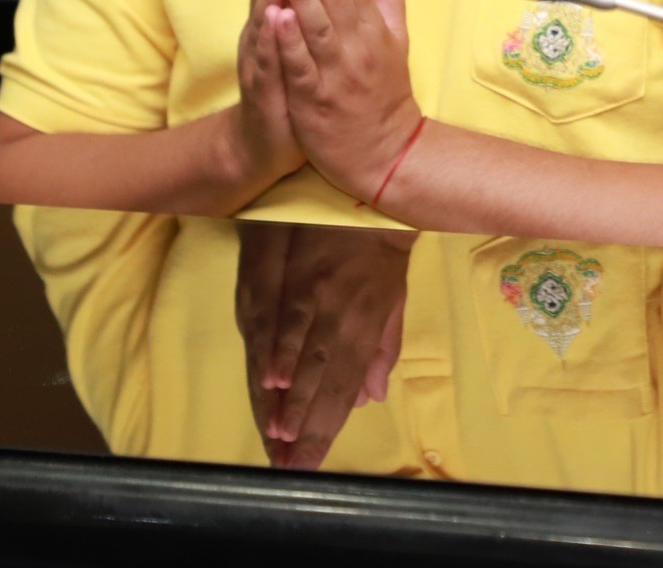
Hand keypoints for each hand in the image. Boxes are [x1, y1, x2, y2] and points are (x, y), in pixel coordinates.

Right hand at [231, 0, 305, 193]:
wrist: (269, 141)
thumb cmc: (299, 81)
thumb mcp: (318, 33)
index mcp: (285, 15)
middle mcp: (267, 32)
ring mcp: (263, 59)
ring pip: (268, 20)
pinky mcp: (265, 89)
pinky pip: (270, 62)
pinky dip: (273, 40)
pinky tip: (277, 19)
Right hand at [234, 221, 412, 469]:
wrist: (364, 192)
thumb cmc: (382, 246)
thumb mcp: (394, 295)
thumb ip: (383, 347)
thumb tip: (372, 398)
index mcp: (367, 323)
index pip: (344, 387)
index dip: (326, 428)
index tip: (309, 464)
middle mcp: (340, 315)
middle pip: (320, 382)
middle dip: (304, 429)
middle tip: (288, 469)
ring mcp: (312, 296)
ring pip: (297, 357)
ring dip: (286, 402)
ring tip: (278, 441)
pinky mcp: (286, 274)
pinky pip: (278, 321)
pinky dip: (274, 354)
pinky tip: (268, 383)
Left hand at [265, 0, 421, 201]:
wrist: (383, 149)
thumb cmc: (383, 87)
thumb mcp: (395, 32)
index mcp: (374, 25)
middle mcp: (358, 44)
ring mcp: (336, 72)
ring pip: (318, 28)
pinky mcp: (315, 100)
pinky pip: (302, 67)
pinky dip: (291, 42)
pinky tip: (279, 17)